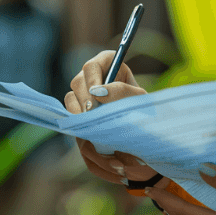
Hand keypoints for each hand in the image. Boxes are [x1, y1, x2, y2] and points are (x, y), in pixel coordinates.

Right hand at [65, 50, 155, 185]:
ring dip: (80, 119)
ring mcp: (82, 97)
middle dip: (84, 102)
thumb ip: (122, 91)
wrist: (144, 133)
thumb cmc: (145, 109)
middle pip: (77, 83)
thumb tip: (98, 91)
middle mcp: (91, 79)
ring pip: (70, 103)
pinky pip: (72, 124)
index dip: (91, 80)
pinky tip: (98, 148)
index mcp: (108, 66)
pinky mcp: (79, 117)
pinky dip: (83, 137)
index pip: (91, 66)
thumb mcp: (139, 99)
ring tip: (96, 134)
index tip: (96, 96)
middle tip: (93, 117)